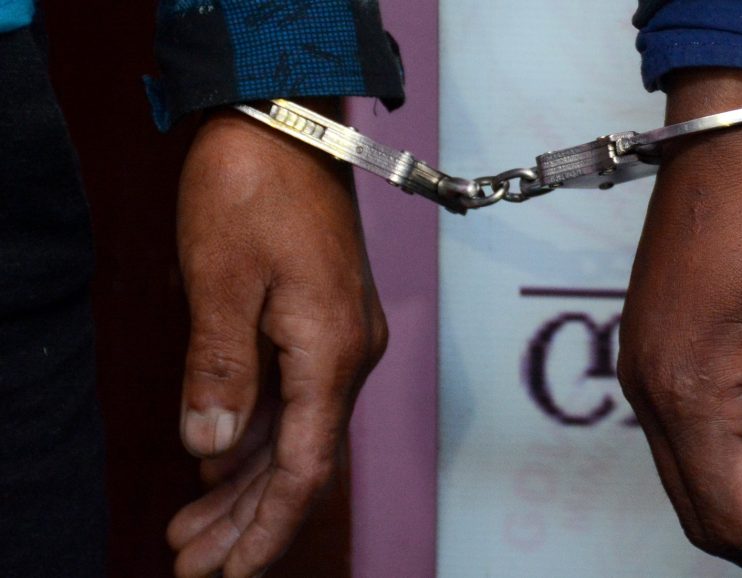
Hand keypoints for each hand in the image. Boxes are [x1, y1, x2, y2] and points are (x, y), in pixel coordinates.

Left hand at [166, 106, 386, 576]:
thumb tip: (208, 449)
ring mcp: (339, 339)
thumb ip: (220, 369)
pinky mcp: (324, 323)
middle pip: (300, 462)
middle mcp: (347, 355)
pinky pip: (293, 398)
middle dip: (246, 520)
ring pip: (295, 434)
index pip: (302, 469)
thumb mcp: (221, 280)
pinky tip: (219, 464)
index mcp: (330, 351)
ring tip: (192, 530)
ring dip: (244, 484)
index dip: (265, 530)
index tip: (225, 575)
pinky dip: (254, 437)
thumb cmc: (254, 188)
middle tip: (191, 565)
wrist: (286, 121)